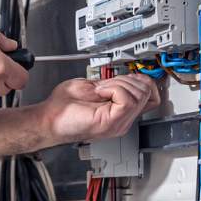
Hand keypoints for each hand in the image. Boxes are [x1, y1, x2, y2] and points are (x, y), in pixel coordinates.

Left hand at [37, 74, 160, 143]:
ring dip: (118, 84)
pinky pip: (127, 100)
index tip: (123, 78)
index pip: (152, 97)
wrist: (48, 118)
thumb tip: (128, 77)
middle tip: (105, 85)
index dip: (142, 81)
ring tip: (100, 90)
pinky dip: (113, 89)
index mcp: (121, 113)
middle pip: (147, 92)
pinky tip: (99, 93)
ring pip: (139, 94)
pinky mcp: (111, 123)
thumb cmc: (63, 107)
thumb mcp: (94, 87)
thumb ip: (114, 84)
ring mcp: (118, 123)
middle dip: (127, 79)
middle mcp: (123, 120)